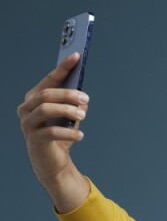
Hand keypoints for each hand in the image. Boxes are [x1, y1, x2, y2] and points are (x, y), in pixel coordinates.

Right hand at [17, 51, 89, 191]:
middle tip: (85, 98)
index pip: (49, 79)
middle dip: (68, 94)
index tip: (76, 56)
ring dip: (67, 110)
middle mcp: (26, 108)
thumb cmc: (60, 136)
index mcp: (34, 98)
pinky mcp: (34, 140)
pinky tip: (80, 135)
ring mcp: (27, 124)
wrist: (52, 163)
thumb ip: (74, 105)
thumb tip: (83, 97)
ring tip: (83, 116)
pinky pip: (51, 132)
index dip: (62, 67)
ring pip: (46, 109)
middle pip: (46, 94)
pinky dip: (68, 132)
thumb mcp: (69, 118)